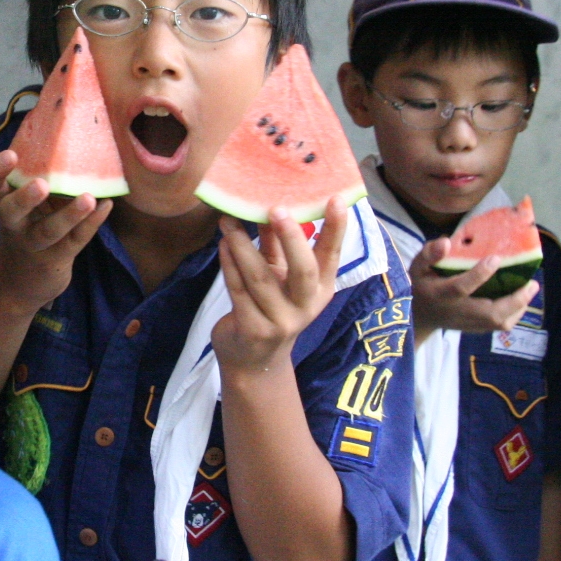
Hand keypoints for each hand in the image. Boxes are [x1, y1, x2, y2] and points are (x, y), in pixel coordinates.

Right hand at [0, 150, 111, 311]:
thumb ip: (37, 181)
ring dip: (68, 215)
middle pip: (11, 211)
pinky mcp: (56, 258)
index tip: (10, 155)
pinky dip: (91, 223)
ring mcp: (34, 244)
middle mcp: (15, 224)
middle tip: (41, 185)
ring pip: (48, 231)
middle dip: (24, 199)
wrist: (17, 285)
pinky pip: (75, 240)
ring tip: (88, 199)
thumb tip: (71, 143)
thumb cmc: (26, 229)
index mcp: (5, 203)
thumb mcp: (23, 207)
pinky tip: (106, 206)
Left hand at [210, 200, 348, 377]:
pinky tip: (223, 245)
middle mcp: (306, 306)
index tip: (336, 199)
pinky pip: (239, 291)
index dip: (336, 228)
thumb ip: (277, 244)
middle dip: (290, 237)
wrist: (254, 361)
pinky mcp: (252, 330)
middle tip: (275, 208)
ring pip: (260, 278)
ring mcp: (280, 321)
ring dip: (243, 245)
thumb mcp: (281, 276)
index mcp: (321, 288)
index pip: (332, 255)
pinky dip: (229, 265)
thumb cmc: (271, 305)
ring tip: (229, 220)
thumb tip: (266, 201)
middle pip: (304, 270)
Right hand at [409, 237, 536, 339]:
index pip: (461, 287)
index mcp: (441, 294)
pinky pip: (499, 326)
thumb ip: (430, 253)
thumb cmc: (420, 285)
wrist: (418, 317)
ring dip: (519, 307)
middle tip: (531, 282)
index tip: (496, 258)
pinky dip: (515, 313)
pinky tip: (522, 300)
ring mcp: (468, 323)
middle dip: (514, 300)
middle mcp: (457, 311)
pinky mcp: (475, 329)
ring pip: (498, 322)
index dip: (479, 274)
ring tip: (530, 288)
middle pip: (490, 313)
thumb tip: (447, 241)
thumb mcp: (417, 266)